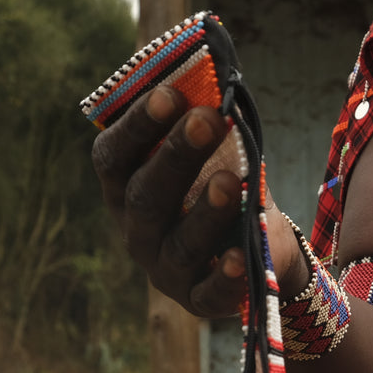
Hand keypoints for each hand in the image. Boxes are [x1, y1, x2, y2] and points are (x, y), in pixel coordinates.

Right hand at [92, 85, 254, 317]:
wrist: (258, 247)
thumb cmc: (223, 185)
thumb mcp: (214, 154)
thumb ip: (208, 121)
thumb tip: (215, 71)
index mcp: (126, 188)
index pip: (114, 156)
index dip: (137, 125)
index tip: (170, 93)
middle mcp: (137, 231)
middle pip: (146, 196)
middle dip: (176, 156)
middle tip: (206, 119)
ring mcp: (166, 270)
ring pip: (180, 243)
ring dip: (205, 211)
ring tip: (233, 181)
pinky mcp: (200, 301)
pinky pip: (209, 294)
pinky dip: (224, 277)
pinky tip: (241, 256)